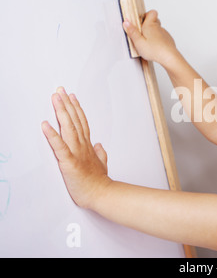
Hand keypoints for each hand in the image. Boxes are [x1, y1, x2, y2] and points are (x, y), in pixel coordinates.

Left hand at [41, 87, 110, 208]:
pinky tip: (45, 125)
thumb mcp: (102, 164)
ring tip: (55, 99)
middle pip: (74, 120)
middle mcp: (82, 145)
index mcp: (88, 146)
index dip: (76, 109)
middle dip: (67, 104)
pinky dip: (52, 135)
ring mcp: (76, 152)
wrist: (101, 194)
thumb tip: (100, 146)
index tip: (72, 97)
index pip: (82, 123)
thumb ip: (101, 154)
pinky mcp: (69, 162)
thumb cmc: (99, 182)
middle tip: (60, 91)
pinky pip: (59, 146)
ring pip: (68, 128)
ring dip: (62, 112)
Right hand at [123, 10, 179, 67]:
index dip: (146, 14)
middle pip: (155, 21)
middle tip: (142, 32)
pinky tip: (155, 47)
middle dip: (148, 24)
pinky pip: (163, 37)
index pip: (151, 12)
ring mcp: (165, 34)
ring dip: (153, 33)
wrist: (169, 57)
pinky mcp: (168, 40)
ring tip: (148, 42)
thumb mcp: (138, 42)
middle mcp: (159, 27)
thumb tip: (126, 22)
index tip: (141, 20)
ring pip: (159, 30)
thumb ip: (132, 32)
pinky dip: (159, 40)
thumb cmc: (154, 50)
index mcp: (150, 25)